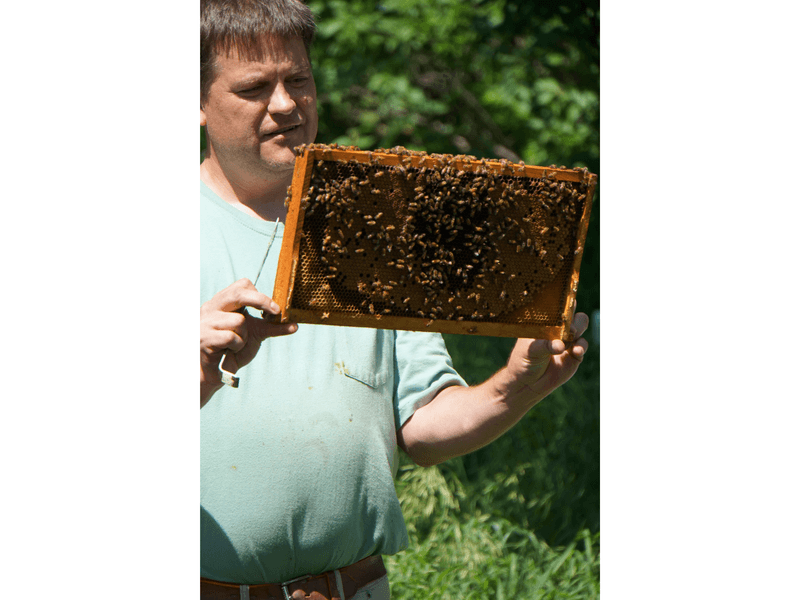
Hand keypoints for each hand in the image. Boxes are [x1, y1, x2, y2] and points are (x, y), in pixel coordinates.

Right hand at [200, 278, 296, 405]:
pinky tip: (227, 350)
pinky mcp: (203, 338)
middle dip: (260, 301)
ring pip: (239, 321)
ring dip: (244, 336)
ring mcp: (205, 322)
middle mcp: (211, 307)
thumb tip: (294, 325)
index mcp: (222, 302)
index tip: (274, 309)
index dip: (260, 295)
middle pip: (238, 294)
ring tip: (234, 344)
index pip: (242, 285)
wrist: (211, 373)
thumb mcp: (255, 334)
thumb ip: (270, 327)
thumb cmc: (231, 350)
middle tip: (275, 311)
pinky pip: (230, 337)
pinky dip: (236, 346)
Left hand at [505, 311, 589, 394]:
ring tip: (569, 338)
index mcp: (544, 321)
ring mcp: (567, 340)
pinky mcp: (574, 354)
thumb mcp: (530, 351)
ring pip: (581, 325)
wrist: (527, 383)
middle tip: (568, 327)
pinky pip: (583, 345)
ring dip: (578, 329)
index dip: (561, 302)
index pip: (555, 306)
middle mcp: (557, 328)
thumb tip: (561, 345)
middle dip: (572, 316)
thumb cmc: (523, 361)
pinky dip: (581, 346)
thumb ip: (545, 345)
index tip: (564, 304)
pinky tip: (575, 351)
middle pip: (572, 312)